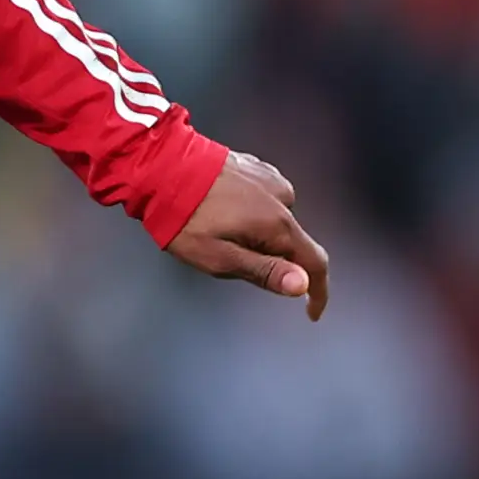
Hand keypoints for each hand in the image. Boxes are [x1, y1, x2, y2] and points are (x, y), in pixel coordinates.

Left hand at [166, 149, 331, 319]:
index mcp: (277, 225)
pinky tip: (221, 209)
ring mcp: (270, 179)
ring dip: (258, 232)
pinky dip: (251, 210)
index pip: (315, 264)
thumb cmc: (184, 217)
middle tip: (227, 256)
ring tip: (216, 230)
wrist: (161, 168)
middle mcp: (282, 198)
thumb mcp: (220, 258)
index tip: (312, 310)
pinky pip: (264, 199)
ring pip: (276, 220)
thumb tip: (301, 285)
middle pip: (293, 242)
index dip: (317, 292)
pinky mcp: (256, 168)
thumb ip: (264, 272)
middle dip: (269, 258)